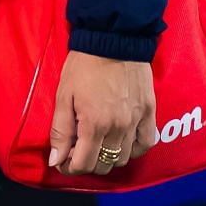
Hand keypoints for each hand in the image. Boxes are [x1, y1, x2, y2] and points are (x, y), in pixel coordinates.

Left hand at [47, 50, 156, 174]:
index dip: (69, 167)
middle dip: (87, 163)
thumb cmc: (84, 65)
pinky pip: (145, 144)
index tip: (63, 159)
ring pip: (123, 158)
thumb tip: (55, 160)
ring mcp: (136, 121)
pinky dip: (133, 149)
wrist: (113, 38)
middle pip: (104, 166)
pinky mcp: (149, 113)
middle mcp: (117, 128)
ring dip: (108, 157)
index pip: (83, 164)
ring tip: (98, 144)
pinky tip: (122, 142)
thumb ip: (60, 131)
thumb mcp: (64, 95)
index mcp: (94, 124)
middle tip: (78, 150)